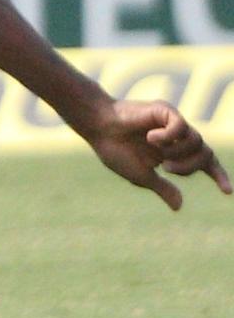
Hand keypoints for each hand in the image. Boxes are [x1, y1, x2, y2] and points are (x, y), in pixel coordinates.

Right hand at [74, 96, 228, 209]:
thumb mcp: (141, 176)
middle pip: (205, 154)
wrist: (97, 128)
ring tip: (157, 154)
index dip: (218, 176)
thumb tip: (179, 206)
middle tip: (168, 170)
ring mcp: (173, 122)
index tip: (227, 192)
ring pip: (196, 141)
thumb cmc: (114, 150)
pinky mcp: (166, 111)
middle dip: (191, 167)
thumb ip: (162, 188)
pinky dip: (169, 136)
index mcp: (173, 152)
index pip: (205, 162)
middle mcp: (177, 136)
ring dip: (179, 153)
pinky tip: (151, 137)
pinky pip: (181, 127)